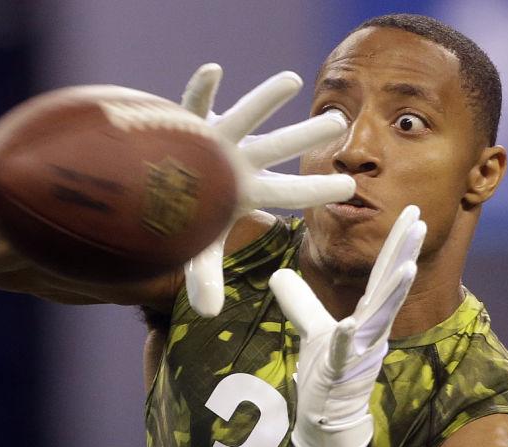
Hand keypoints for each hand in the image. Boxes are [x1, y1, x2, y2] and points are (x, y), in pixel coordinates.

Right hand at [180, 63, 355, 316]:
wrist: (158, 188)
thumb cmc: (186, 216)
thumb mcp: (197, 249)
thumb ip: (206, 277)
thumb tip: (209, 315)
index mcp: (248, 189)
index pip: (288, 191)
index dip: (316, 188)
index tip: (349, 186)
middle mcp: (239, 160)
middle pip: (278, 148)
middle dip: (306, 136)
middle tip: (339, 121)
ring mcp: (216, 138)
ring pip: (246, 116)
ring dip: (266, 99)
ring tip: (294, 80)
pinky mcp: (188, 122)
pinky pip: (195, 103)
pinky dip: (201, 89)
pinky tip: (212, 71)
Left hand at [269, 205, 426, 446]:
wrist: (327, 417)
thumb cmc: (327, 372)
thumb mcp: (312, 329)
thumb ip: (301, 301)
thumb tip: (279, 273)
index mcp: (367, 315)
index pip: (384, 273)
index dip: (397, 243)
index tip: (412, 213)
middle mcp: (371, 329)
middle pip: (390, 285)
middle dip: (404, 252)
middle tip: (420, 221)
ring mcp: (359, 350)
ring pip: (380, 316)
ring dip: (393, 291)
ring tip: (407, 265)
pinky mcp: (341, 370)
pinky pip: (345, 351)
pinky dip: (348, 337)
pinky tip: (350, 323)